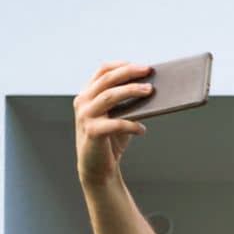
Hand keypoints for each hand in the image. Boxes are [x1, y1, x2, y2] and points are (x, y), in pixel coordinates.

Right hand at [74, 62, 151, 185]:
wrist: (97, 167)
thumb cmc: (110, 140)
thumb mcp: (118, 116)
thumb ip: (127, 102)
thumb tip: (151, 89)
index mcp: (87, 94)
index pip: (103, 71)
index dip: (122, 65)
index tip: (141, 66)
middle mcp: (83, 101)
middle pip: (107, 80)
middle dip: (129, 73)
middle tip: (148, 72)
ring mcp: (85, 116)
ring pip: (109, 96)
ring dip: (131, 91)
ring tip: (149, 91)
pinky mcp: (92, 132)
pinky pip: (115, 123)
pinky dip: (131, 125)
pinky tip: (142, 129)